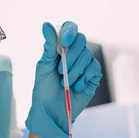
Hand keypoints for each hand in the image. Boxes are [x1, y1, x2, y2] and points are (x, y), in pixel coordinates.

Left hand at [25, 21, 101, 137]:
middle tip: (60, 71)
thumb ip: (49, 46)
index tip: (63, 43)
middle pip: (81, 40)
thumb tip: (46, 24)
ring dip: (74, 70)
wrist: (52, 113)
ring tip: (65, 83)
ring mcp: (84, 65)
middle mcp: (73, 54)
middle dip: (70, 56)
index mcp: (60, 49)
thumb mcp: (44, 67)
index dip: (69, 32)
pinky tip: (76, 87)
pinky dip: (84, 77)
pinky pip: (94, 68)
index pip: (70, 29)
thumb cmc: (44, 91)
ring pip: (87, 55)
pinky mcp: (92, 77)